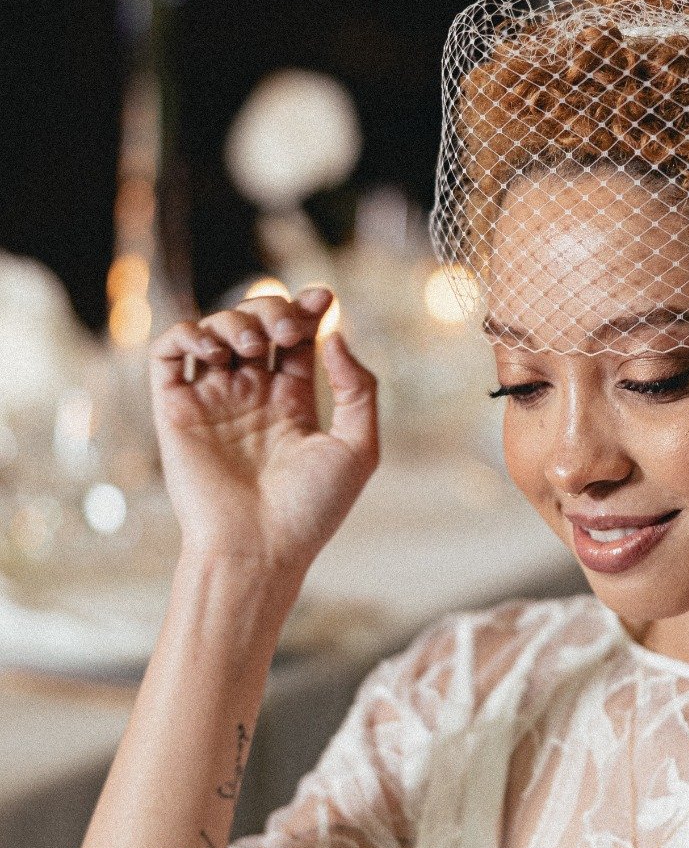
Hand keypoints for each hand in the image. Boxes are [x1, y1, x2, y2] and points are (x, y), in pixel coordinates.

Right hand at [149, 285, 378, 582]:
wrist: (257, 549)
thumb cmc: (312, 510)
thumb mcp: (358, 448)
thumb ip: (358, 389)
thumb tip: (336, 336)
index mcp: (293, 405)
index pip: (297, 341)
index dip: (307, 310)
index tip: (323, 298)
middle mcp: (251, 399)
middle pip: (257, 327)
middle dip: (273, 310)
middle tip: (287, 329)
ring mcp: (212, 402)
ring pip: (215, 331)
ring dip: (235, 320)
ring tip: (255, 347)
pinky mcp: (176, 411)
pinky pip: (170, 354)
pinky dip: (187, 333)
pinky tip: (214, 348)